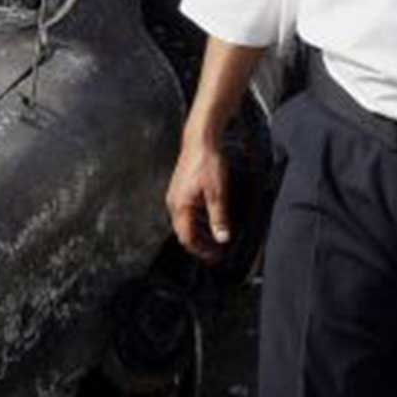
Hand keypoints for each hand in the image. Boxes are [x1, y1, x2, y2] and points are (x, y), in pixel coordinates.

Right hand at [167, 138, 232, 263]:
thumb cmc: (208, 163)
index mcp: (180, 207)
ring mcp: (176, 197)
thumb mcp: (217, 193)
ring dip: (199, 234)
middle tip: (218, 252)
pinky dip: (198, 222)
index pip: (187, 238)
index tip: (217, 256)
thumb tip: (222, 239)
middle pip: (184, 234)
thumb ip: (219, 218)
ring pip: (185, 224)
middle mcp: (174, 204)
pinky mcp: (180, 191)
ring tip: (216, 239)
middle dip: (200, 245)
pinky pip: (186, 214)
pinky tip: (210, 221)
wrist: (200, 140)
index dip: (202, 250)